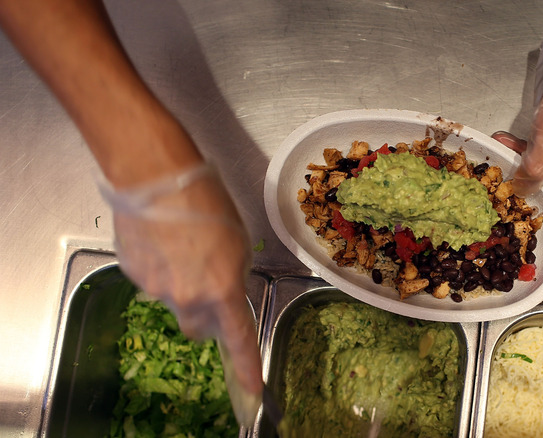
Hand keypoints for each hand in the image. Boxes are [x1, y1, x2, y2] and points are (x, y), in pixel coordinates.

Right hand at [101, 163, 263, 393]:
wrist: (156, 176)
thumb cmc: (206, 200)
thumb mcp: (238, 240)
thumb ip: (233, 276)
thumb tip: (225, 290)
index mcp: (222, 288)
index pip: (238, 339)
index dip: (247, 366)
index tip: (252, 390)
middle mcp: (188, 296)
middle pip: (197, 326)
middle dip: (205, 314)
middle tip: (208, 282)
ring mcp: (157, 288)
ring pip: (173, 302)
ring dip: (181, 286)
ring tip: (182, 246)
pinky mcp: (133, 274)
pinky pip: (152, 283)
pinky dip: (160, 270)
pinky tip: (162, 241)